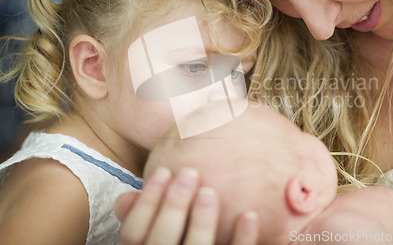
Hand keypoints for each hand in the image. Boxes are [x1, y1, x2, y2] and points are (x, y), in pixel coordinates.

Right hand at [114, 167, 258, 244]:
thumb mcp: (150, 235)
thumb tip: (127, 197)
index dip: (145, 204)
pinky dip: (242, 238)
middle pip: (161, 242)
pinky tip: (250, 215)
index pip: (132, 235)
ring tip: (209, 191)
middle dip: (173, 206)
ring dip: (202, 222)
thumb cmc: (174, 241)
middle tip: (189, 173)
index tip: (163, 171)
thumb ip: (140, 218)